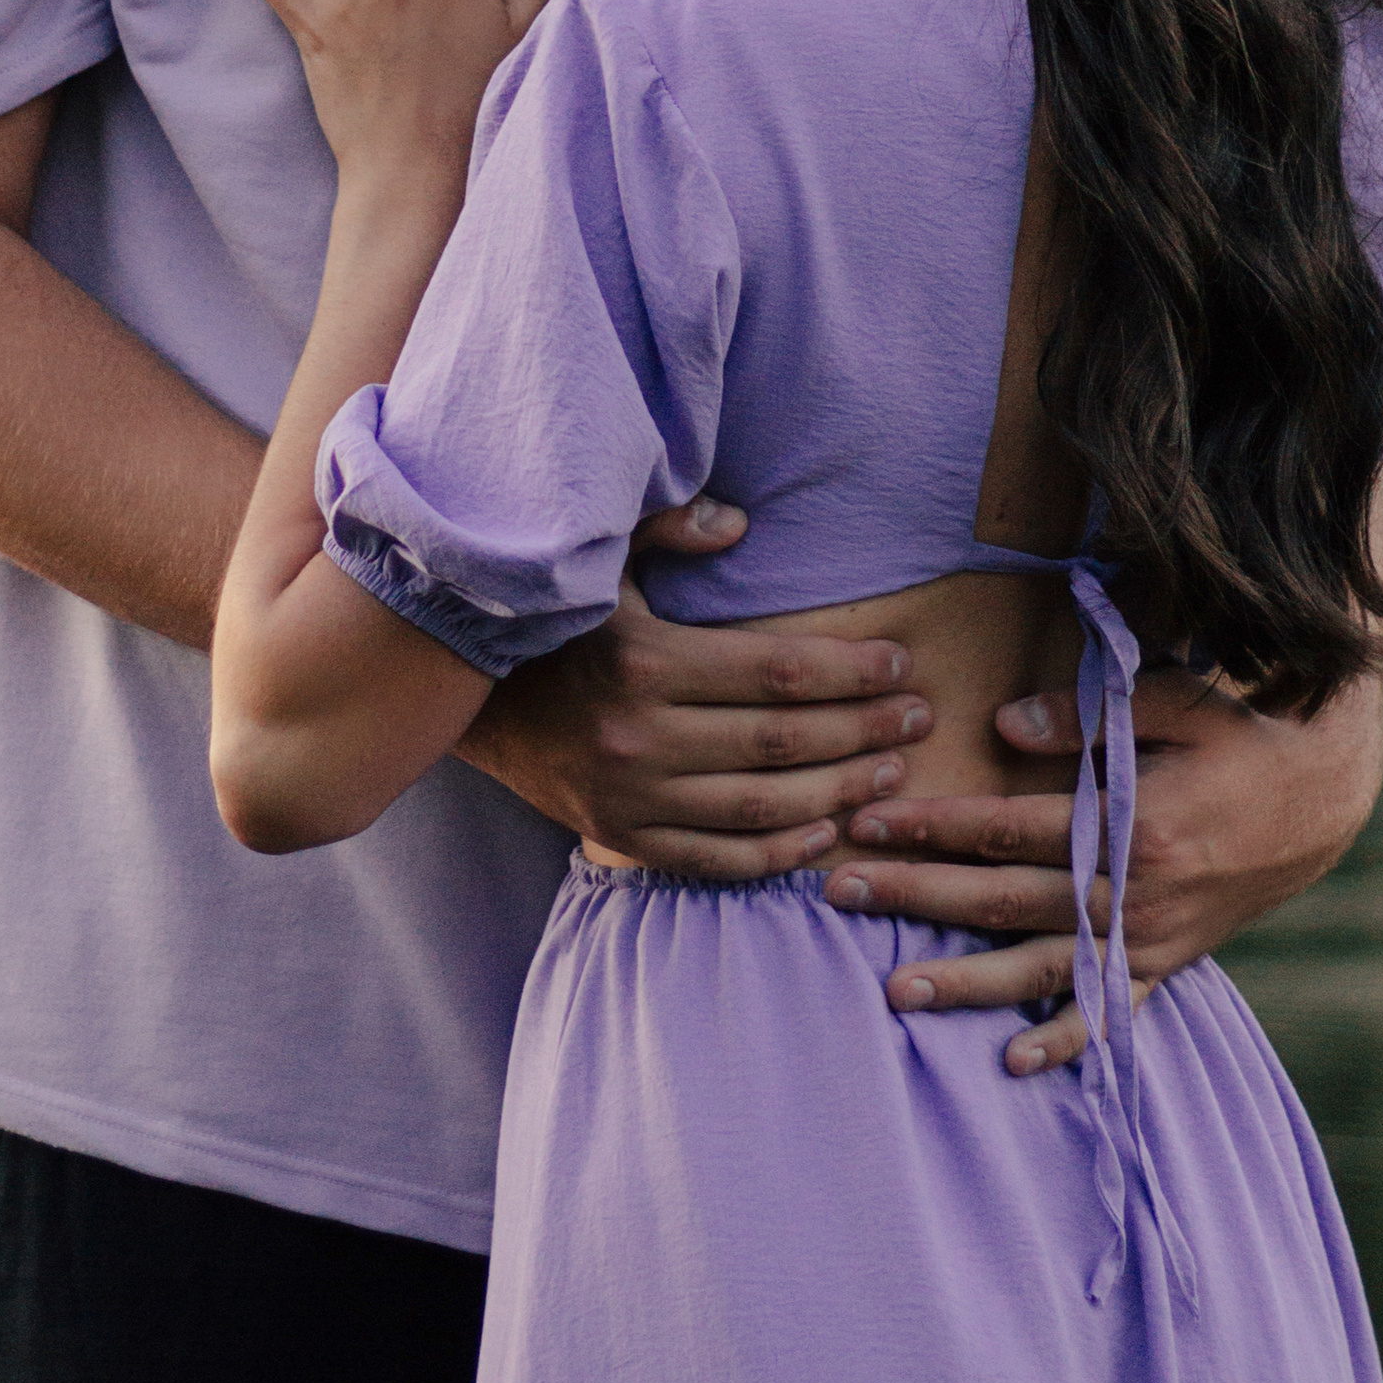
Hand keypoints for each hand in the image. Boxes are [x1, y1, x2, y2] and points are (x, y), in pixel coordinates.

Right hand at [462, 504, 935, 879]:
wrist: (463, 699)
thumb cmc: (554, 620)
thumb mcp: (600, 557)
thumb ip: (667, 528)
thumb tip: (740, 524)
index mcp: (647, 661)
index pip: (781, 672)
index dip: (852, 672)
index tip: (901, 664)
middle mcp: (641, 737)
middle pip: (784, 742)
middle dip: (865, 731)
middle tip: (919, 718)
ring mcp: (631, 796)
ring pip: (761, 807)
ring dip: (838, 792)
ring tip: (891, 773)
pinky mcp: (621, 837)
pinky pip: (715, 858)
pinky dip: (776, 853)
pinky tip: (824, 832)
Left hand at [823, 666, 1382, 1073]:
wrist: (1329, 796)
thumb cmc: (1245, 734)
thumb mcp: (1179, 701)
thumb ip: (1090, 716)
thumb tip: (1004, 726)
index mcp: (1133, 824)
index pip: (1006, 829)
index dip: (932, 826)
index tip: (867, 821)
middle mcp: (1135, 895)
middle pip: (1004, 901)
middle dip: (917, 898)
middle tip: (838, 895)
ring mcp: (1152, 939)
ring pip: (1041, 969)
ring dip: (965, 984)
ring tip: (894, 993)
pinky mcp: (1170, 963)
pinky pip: (1112, 1012)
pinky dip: (1065, 1040)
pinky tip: (1012, 1061)